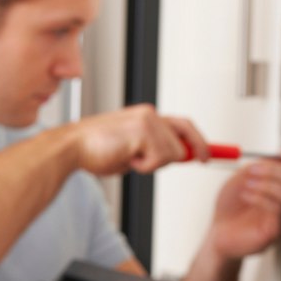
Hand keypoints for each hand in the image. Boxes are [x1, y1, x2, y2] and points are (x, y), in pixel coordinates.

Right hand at [66, 104, 209, 175]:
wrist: (71, 148)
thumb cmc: (95, 151)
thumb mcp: (131, 150)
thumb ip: (152, 150)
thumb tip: (176, 157)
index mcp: (146, 116)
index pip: (181, 125)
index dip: (199, 139)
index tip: (209, 153)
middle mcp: (150, 114)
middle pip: (186, 135)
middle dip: (193, 151)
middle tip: (201, 160)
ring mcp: (147, 121)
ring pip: (174, 153)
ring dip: (154, 165)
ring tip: (131, 160)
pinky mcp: (143, 132)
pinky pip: (159, 159)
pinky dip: (144, 167)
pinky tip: (126, 159)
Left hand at [202, 146, 280, 261]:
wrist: (218, 229)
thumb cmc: (232, 205)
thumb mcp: (246, 174)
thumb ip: (266, 164)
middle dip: (275, 170)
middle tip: (253, 170)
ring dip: (267, 184)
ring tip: (248, 184)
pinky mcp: (276, 231)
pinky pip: (279, 209)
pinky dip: (260, 197)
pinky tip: (246, 195)